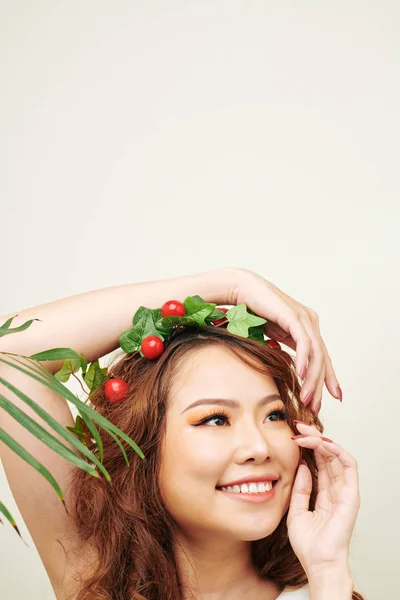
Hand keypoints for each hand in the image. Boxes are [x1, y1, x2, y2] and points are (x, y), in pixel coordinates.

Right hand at [231, 269, 341, 412]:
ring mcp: (304, 318)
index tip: (331, 399)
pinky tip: (301, 374)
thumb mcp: (272, 336)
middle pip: (322, 359)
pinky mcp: (294, 316)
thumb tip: (286, 370)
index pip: (322, 358)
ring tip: (306, 398)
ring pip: (316, 354)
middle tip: (315, 407)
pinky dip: (304, 359)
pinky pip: (304, 342)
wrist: (241, 290)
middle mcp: (310, 322)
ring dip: (312, 379)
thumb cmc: (252, 311)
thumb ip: (283, 349)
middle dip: (320, 386)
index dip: (327, 379)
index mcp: (306, 327)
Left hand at [286, 422, 359, 575]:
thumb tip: (302, 464)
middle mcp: (337, 489)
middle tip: (298, 425)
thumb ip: (300, 488)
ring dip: (322, 440)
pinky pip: (348, 466)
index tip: (293, 434)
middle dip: (313, 437)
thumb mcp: (296, 510)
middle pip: (328, 455)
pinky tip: (322, 443)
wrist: (317, 562)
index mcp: (325, 493)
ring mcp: (345, 491)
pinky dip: (336, 450)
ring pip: (338, 455)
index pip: (319, 462)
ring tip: (306, 432)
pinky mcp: (351, 494)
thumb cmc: (308, 544)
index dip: (308, 446)